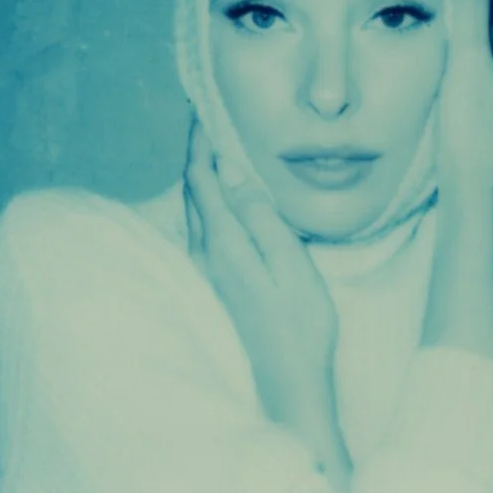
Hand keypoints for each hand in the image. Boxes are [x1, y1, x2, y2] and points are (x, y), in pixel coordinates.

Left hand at [183, 118, 351, 490]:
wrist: (289, 383)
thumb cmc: (299, 325)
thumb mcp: (289, 263)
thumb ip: (258, 216)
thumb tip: (230, 171)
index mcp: (223, 244)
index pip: (200, 179)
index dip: (199, 142)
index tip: (203, 109)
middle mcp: (206, 256)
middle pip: (192, 192)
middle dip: (198, 155)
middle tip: (210, 121)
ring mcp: (209, 273)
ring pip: (196, 212)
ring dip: (203, 179)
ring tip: (219, 152)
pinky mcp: (218, 286)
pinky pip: (205, 230)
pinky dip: (211, 204)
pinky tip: (227, 202)